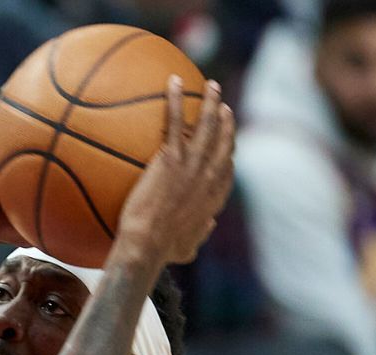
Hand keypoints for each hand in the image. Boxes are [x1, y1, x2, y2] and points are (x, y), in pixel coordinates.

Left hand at [115, 77, 236, 267]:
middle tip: (222, 105)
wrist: (147, 244)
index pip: (227, 167)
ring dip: (210, 101)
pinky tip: (172, 81)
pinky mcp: (172, 158)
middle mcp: (210, 175)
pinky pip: (176, 120)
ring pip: (208, 124)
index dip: (228, 150)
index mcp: (214, 195)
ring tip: (210, 86)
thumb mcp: (187, 248)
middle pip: (224, 140)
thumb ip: (200, 235)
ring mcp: (193, 164)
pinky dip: (175, 99)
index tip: (227, 139)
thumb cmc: (162, 252)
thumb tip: (206, 229)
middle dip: (226, 120)